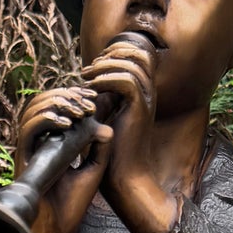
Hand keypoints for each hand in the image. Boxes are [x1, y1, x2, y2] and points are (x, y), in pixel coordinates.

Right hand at [12, 83, 114, 232]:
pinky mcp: (22, 158)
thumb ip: (100, 148)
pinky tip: (67, 124)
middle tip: (89, 102)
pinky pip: (27, 128)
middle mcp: (37, 142)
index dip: (73, 97)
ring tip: (80, 111)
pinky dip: (46, 119)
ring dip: (57, 103)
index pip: (58, 108)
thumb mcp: (93, 171)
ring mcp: (29, 149)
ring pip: (32, 109)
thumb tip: (105, 125)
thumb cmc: (71, 207)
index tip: (94, 99)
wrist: (55, 230)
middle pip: (43, 102)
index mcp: (53, 143)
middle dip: (66, 95)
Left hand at [81, 35, 178, 232]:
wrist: (124, 179)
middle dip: (111, 53)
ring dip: (106, 66)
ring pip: (132, 63)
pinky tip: (92, 89)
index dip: (115, 53)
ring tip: (86, 78)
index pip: (137, 56)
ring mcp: (145, 101)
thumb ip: (101, 100)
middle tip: (88, 70)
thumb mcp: (104, 120)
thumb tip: (85, 86)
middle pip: (138, 53)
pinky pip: (127, 81)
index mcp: (141, 94)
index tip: (91, 68)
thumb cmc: (111, 155)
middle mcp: (147, 94)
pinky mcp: (139, 111)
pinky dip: (107, 80)